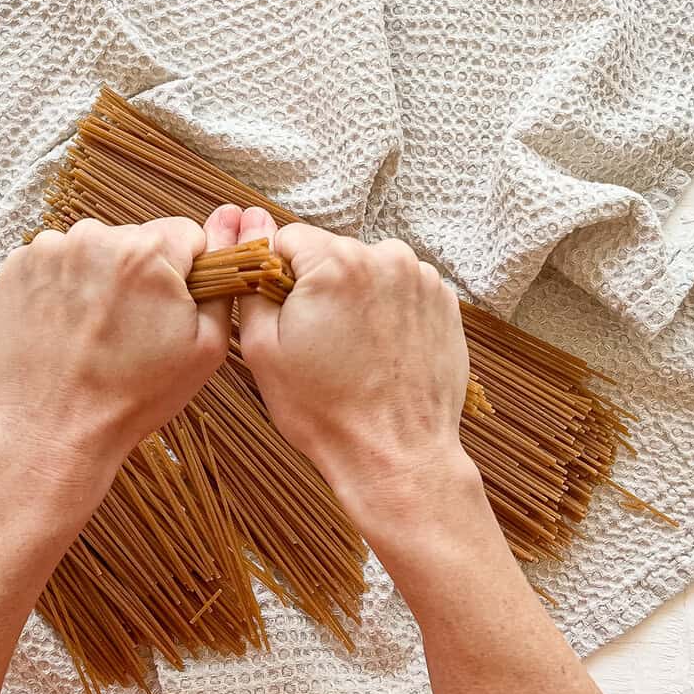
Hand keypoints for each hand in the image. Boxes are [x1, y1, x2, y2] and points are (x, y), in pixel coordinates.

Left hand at [0, 208, 241, 470]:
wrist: (54, 429)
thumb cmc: (132, 396)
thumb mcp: (206, 348)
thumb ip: (223, 283)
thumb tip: (232, 230)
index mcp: (148, 252)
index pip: (187, 234)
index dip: (188, 272)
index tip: (173, 307)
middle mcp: (95, 238)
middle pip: (138, 241)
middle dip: (142, 276)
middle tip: (133, 329)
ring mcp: (50, 250)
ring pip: (96, 251)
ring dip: (101, 279)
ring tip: (96, 332)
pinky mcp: (17, 267)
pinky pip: (57, 264)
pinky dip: (64, 288)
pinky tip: (67, 328)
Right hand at [236, 212, 480, 550]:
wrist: (396, 455)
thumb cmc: (326, 410)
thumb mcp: (263, 350)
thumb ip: (251, 285)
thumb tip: (249, 243)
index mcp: (335, 262)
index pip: (288, 239)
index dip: (276, 275)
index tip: (282, 312)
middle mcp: (384, 257)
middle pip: (331, 253)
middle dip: (319, 287)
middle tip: (318, 341)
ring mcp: (421, 279)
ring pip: (368, 270)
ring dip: (355, 298)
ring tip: (353, 350)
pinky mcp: (444, 302)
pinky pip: (400, 290)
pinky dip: (387, 311)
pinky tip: (380, 351)